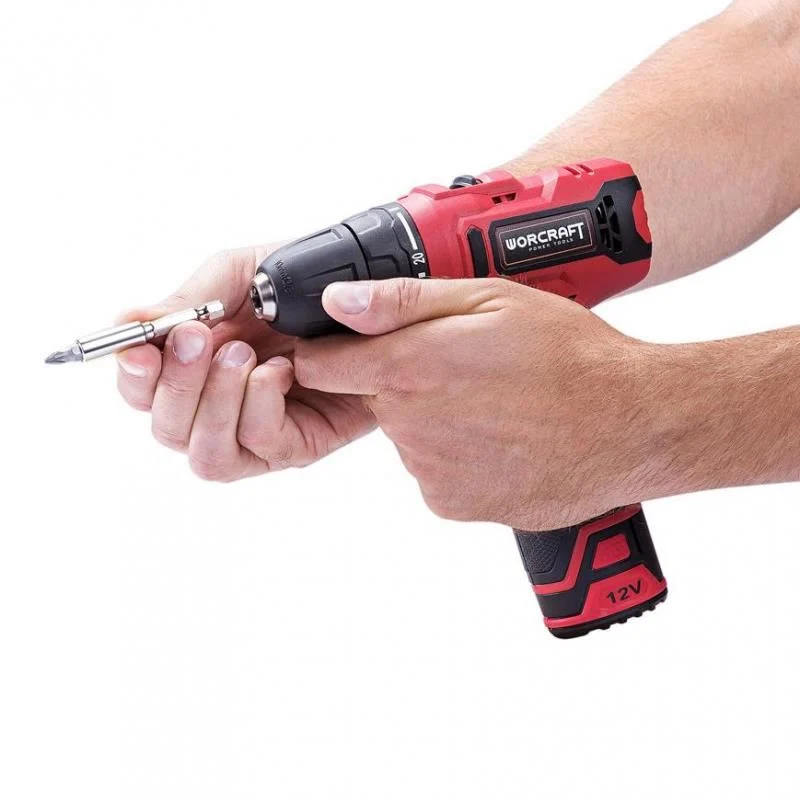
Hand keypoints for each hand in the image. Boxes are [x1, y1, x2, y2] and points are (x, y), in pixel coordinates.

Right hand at [115, 247, 374, 479]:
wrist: (365, 291)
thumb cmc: (297, 284)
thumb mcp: (238, 277)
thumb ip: (186, 300)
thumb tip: (125, 319)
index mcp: (193, 366)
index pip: (142, 391)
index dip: (133, 378)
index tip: (140, 351)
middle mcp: (216, 406)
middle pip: (166, 429)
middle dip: (176, 386)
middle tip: (198, 339)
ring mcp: (254, 430)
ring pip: (205, 453)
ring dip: (215, 402)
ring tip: (243, 354)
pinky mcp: (296, 444)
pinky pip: (259, 445)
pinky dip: (261, 406)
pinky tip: (282, 371)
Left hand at [293, 278, 656, 529]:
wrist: (630, 426)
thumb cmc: (569, 356)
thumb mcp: (489, 299)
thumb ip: (402, 302)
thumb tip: (336, 303)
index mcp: (408, 369)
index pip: (322, 366)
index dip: (335, 352)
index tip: (354, 347)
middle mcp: (408, 426)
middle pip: (376, 398)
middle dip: (406, 380)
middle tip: (465, 368)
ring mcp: (428, 471)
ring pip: (409, 435)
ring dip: (435, 419)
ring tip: (495, 403)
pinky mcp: (452, 504)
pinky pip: (434, 473)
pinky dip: (457, 457)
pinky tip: (501, 438)